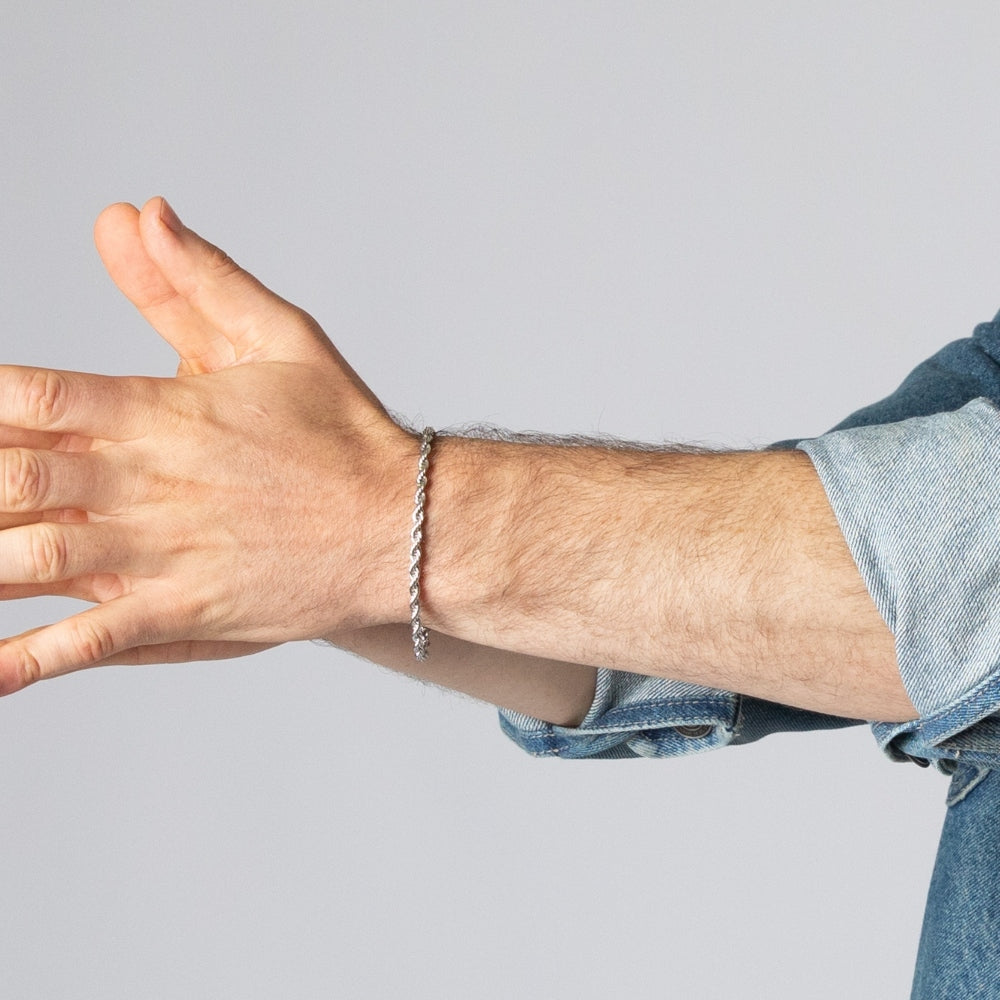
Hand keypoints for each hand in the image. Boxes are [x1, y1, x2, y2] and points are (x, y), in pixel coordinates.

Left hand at [0, 198, 415, 693]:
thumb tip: (133, 212)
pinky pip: (89, 641)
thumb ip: (197, 279)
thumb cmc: (342, 431)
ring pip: (28, 560)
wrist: (401, 522)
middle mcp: (145, 483)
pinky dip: (23, 662)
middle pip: (5, 478)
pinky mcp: (185, 612)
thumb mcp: (276, 336)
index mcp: (156, 411)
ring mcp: (161, 553)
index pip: (26, 393)